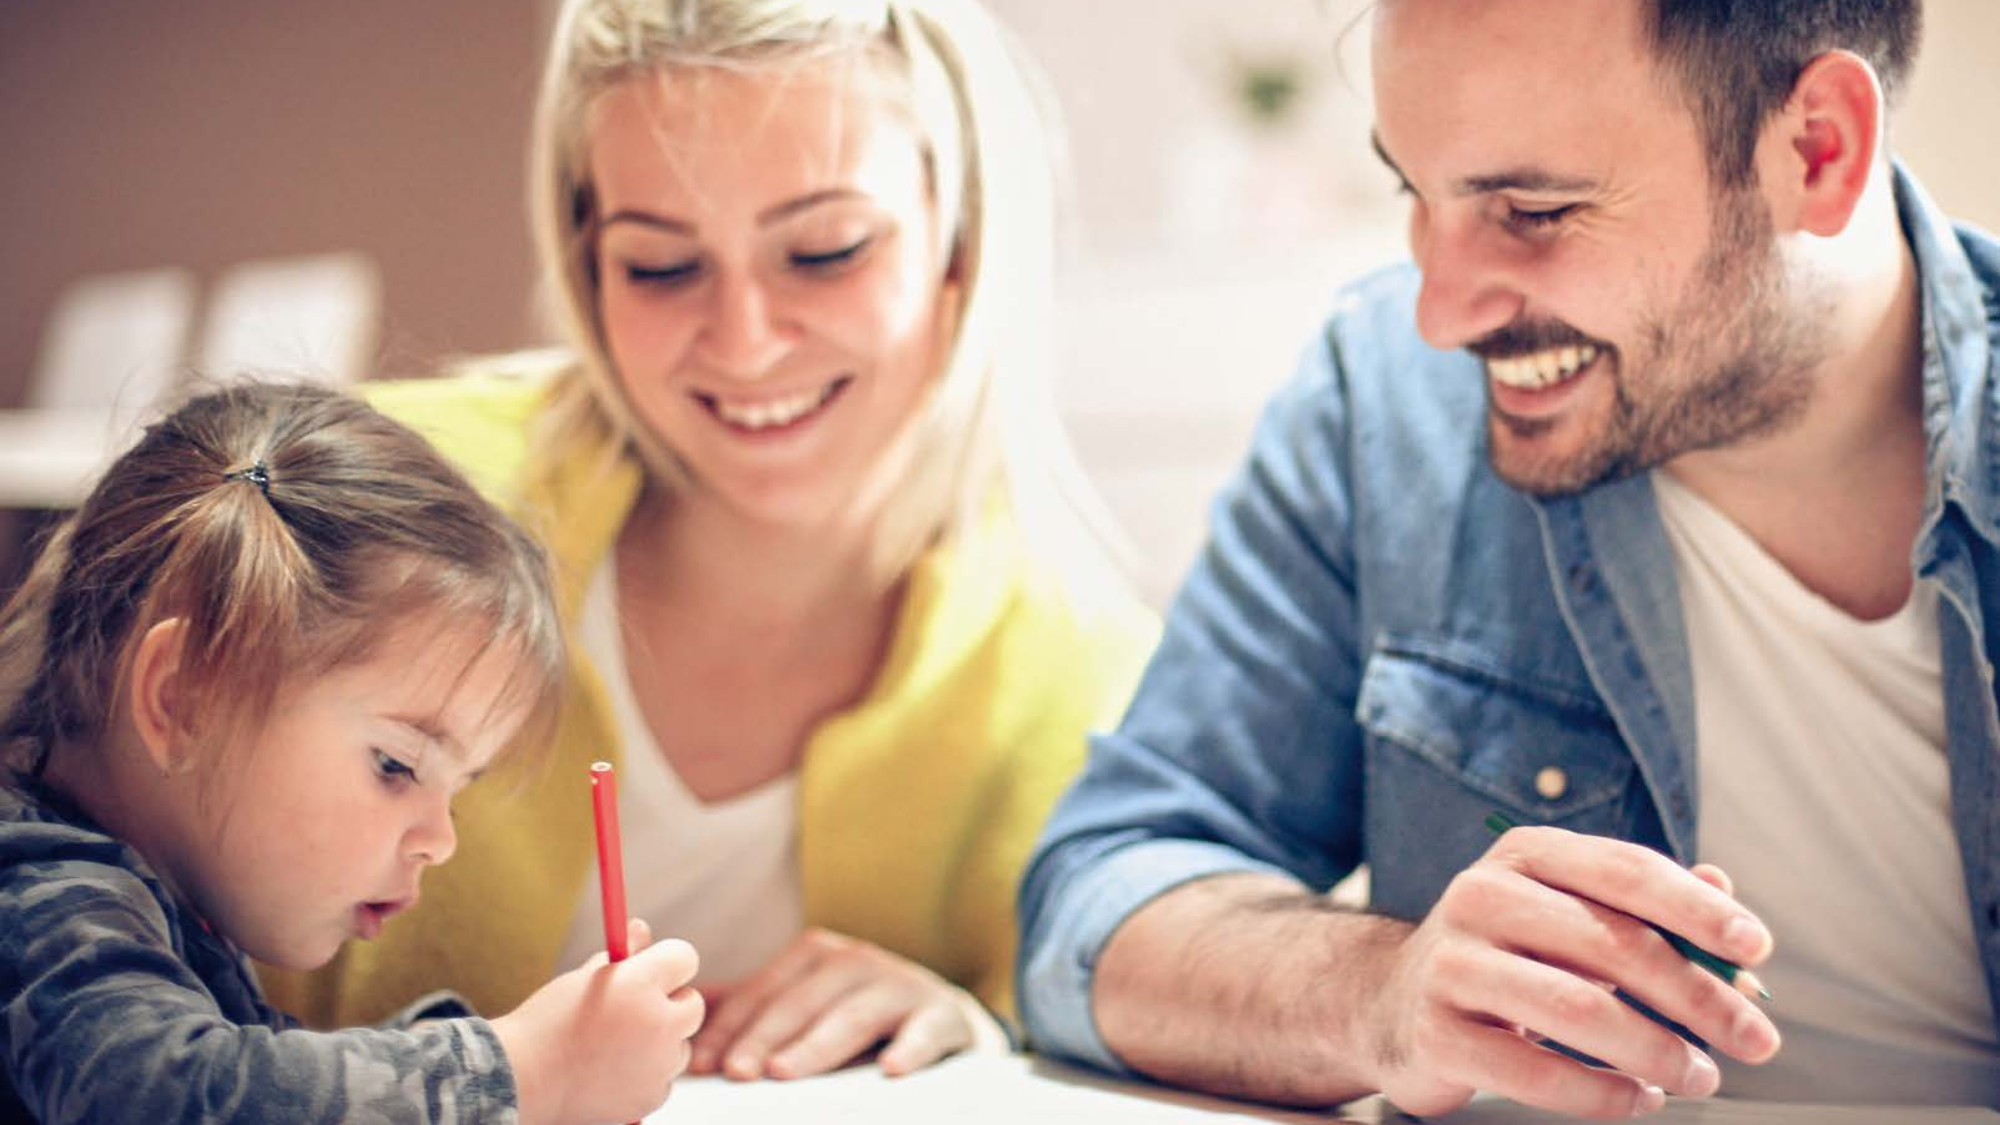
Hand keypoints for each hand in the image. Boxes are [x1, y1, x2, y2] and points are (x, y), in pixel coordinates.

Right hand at [492, 919, 705, 1124]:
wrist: (521, 1079)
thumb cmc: (547, 1022)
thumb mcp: (582, 978)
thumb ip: (622, 955)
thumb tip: (643, 929)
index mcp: (639, 984)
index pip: (685, 957)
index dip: (669, 962)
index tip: (654, 970)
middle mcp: (657, 1022)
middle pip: (693, 1003)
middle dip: (672, 1003)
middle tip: (639, 1009)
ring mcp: (657, 1063)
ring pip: (681, 1045)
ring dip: (661, 1043)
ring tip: (616, 1046)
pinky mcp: (651, 1096)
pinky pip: (665, 1079)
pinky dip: (648, 1077)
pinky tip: (613, 1072)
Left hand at [689, 927, 999, 1079]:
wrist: (942, 1019)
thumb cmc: (856, 1014)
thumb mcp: (806, 1000)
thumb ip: (752, 1003)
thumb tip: (685, 1004)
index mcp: (816, 955)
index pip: (762, 992)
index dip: (729, 1028)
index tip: (702, 1063)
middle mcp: (856, 961)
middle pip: (800, 1003)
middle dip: (763, 1038)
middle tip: (736, 1072)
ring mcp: (901, 985)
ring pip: (853, 1017)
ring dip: (816, 1046)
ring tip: (784, 1072)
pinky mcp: (941, 1014)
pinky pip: (925, 1031)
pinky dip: (910, 1049)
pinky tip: (890, 1070)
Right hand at [1364, 825, 1781, 1119]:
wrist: (1389, 1002)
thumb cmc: (1503, 956)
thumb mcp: (1567, 913)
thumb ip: (1642, 906)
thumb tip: (1725, 890)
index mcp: (1525, 855)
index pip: (1625, 870)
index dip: (1698, 909)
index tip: (1757, 949)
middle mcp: (1481, 895)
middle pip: (1613, 944)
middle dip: (1699, 997)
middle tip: (1755, 1039)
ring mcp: (1452, 964)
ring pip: (1578, 1010)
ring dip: (1657, 1051)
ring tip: (1699, 1076)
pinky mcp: (1436, 1033)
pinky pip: (1535, 1073)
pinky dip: (1603, 1094)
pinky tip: (1638, 1099)